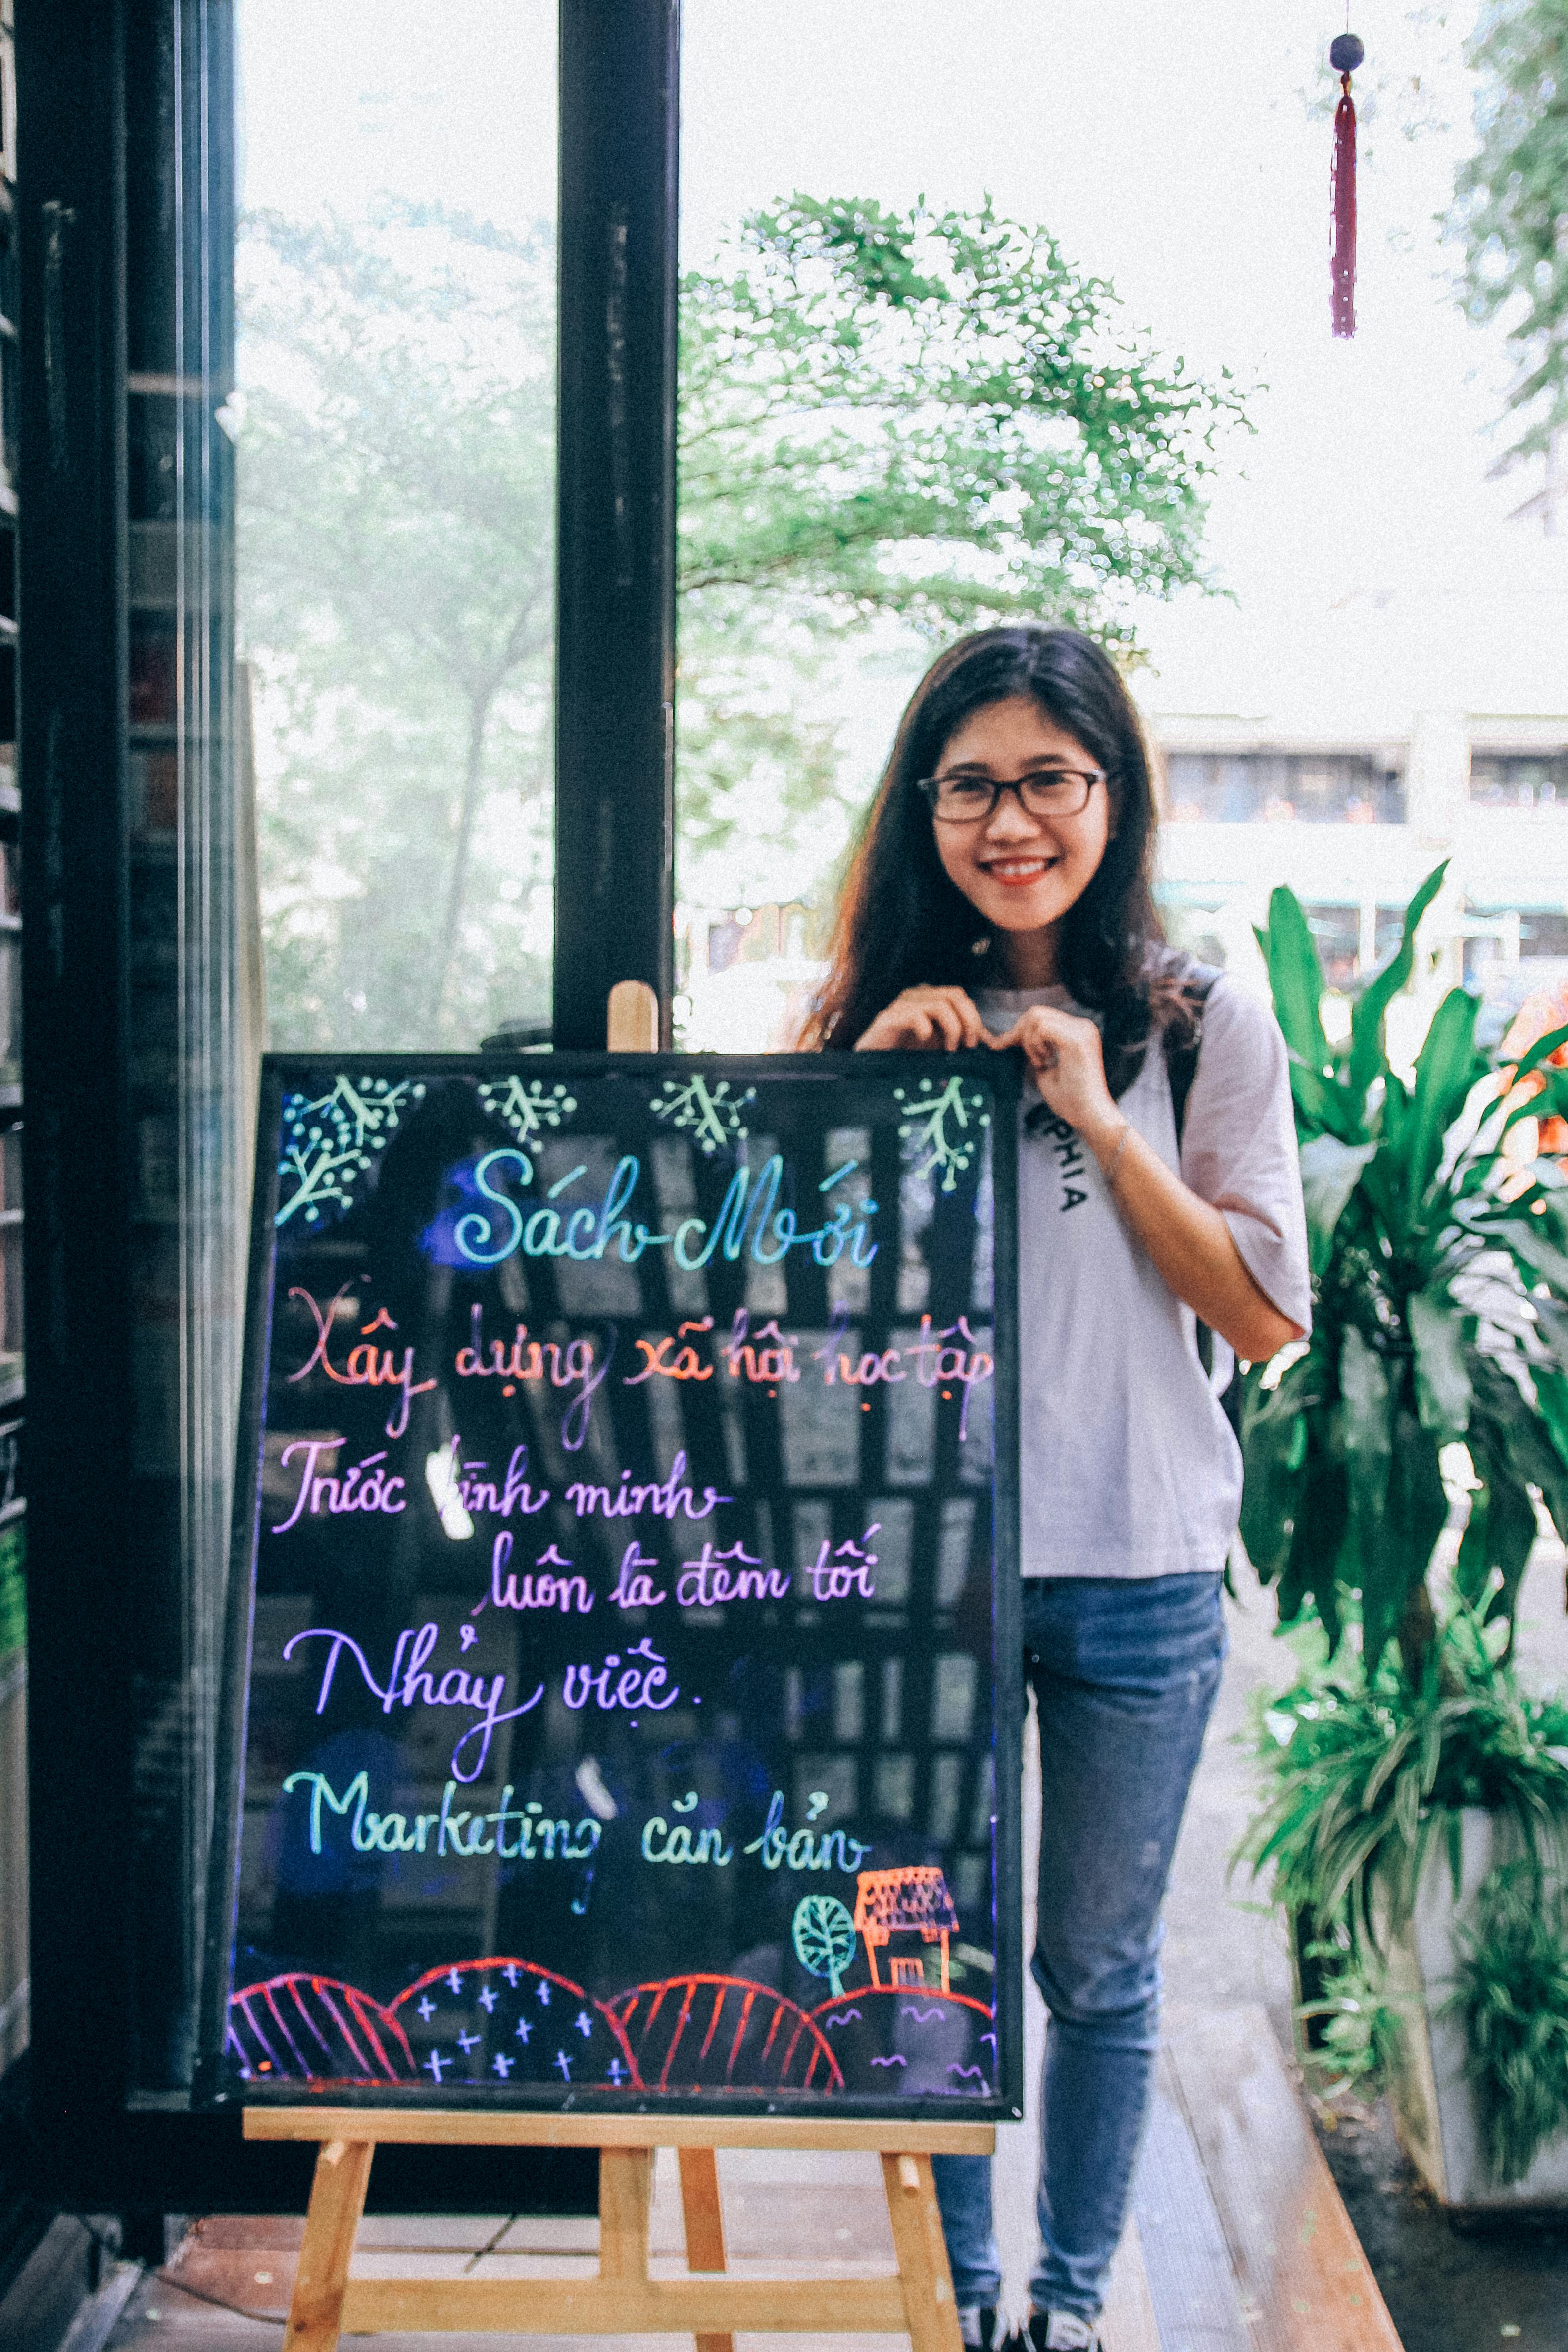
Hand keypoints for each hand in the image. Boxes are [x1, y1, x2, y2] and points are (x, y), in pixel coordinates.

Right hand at [854, 985, 990, 1051]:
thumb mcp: (938, 1046)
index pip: (961, 997)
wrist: (870, 1066)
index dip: (974, 1018)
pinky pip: (915, 1015)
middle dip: (968, 1021)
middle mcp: (917, 996)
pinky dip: (926, 1028)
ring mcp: (901, 1005)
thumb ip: (959, 1039)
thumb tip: (987, 1041)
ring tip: (950, 1050)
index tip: (976, 1043)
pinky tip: (925, 1041)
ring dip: (952, 1028)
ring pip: (940, 1004)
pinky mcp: (888, 1018)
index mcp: (930, 999)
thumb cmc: (905, 1055)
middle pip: (955, 995)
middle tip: (967, 1046)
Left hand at [992, 1004, 1120, 1149]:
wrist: (1089, 1116)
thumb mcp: (1046, 1069)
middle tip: (1028, 1059)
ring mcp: (1082, 1031)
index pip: (1042, 1017)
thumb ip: (1035, 1052)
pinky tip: (1044, 1062)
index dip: (1019, 1031)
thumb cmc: (1070, 1099)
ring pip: (1036, 1017)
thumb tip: (1014, 1039)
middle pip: (1036, 1012)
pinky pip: (1042, 1028)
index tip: (1001, 1045)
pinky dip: (1035, 1045)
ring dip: (1029, 1041)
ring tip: (1041, 1062)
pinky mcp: (1076, 1039)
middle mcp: (1083, 1026)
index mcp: (1078, 1032)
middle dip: (1020, 1034)